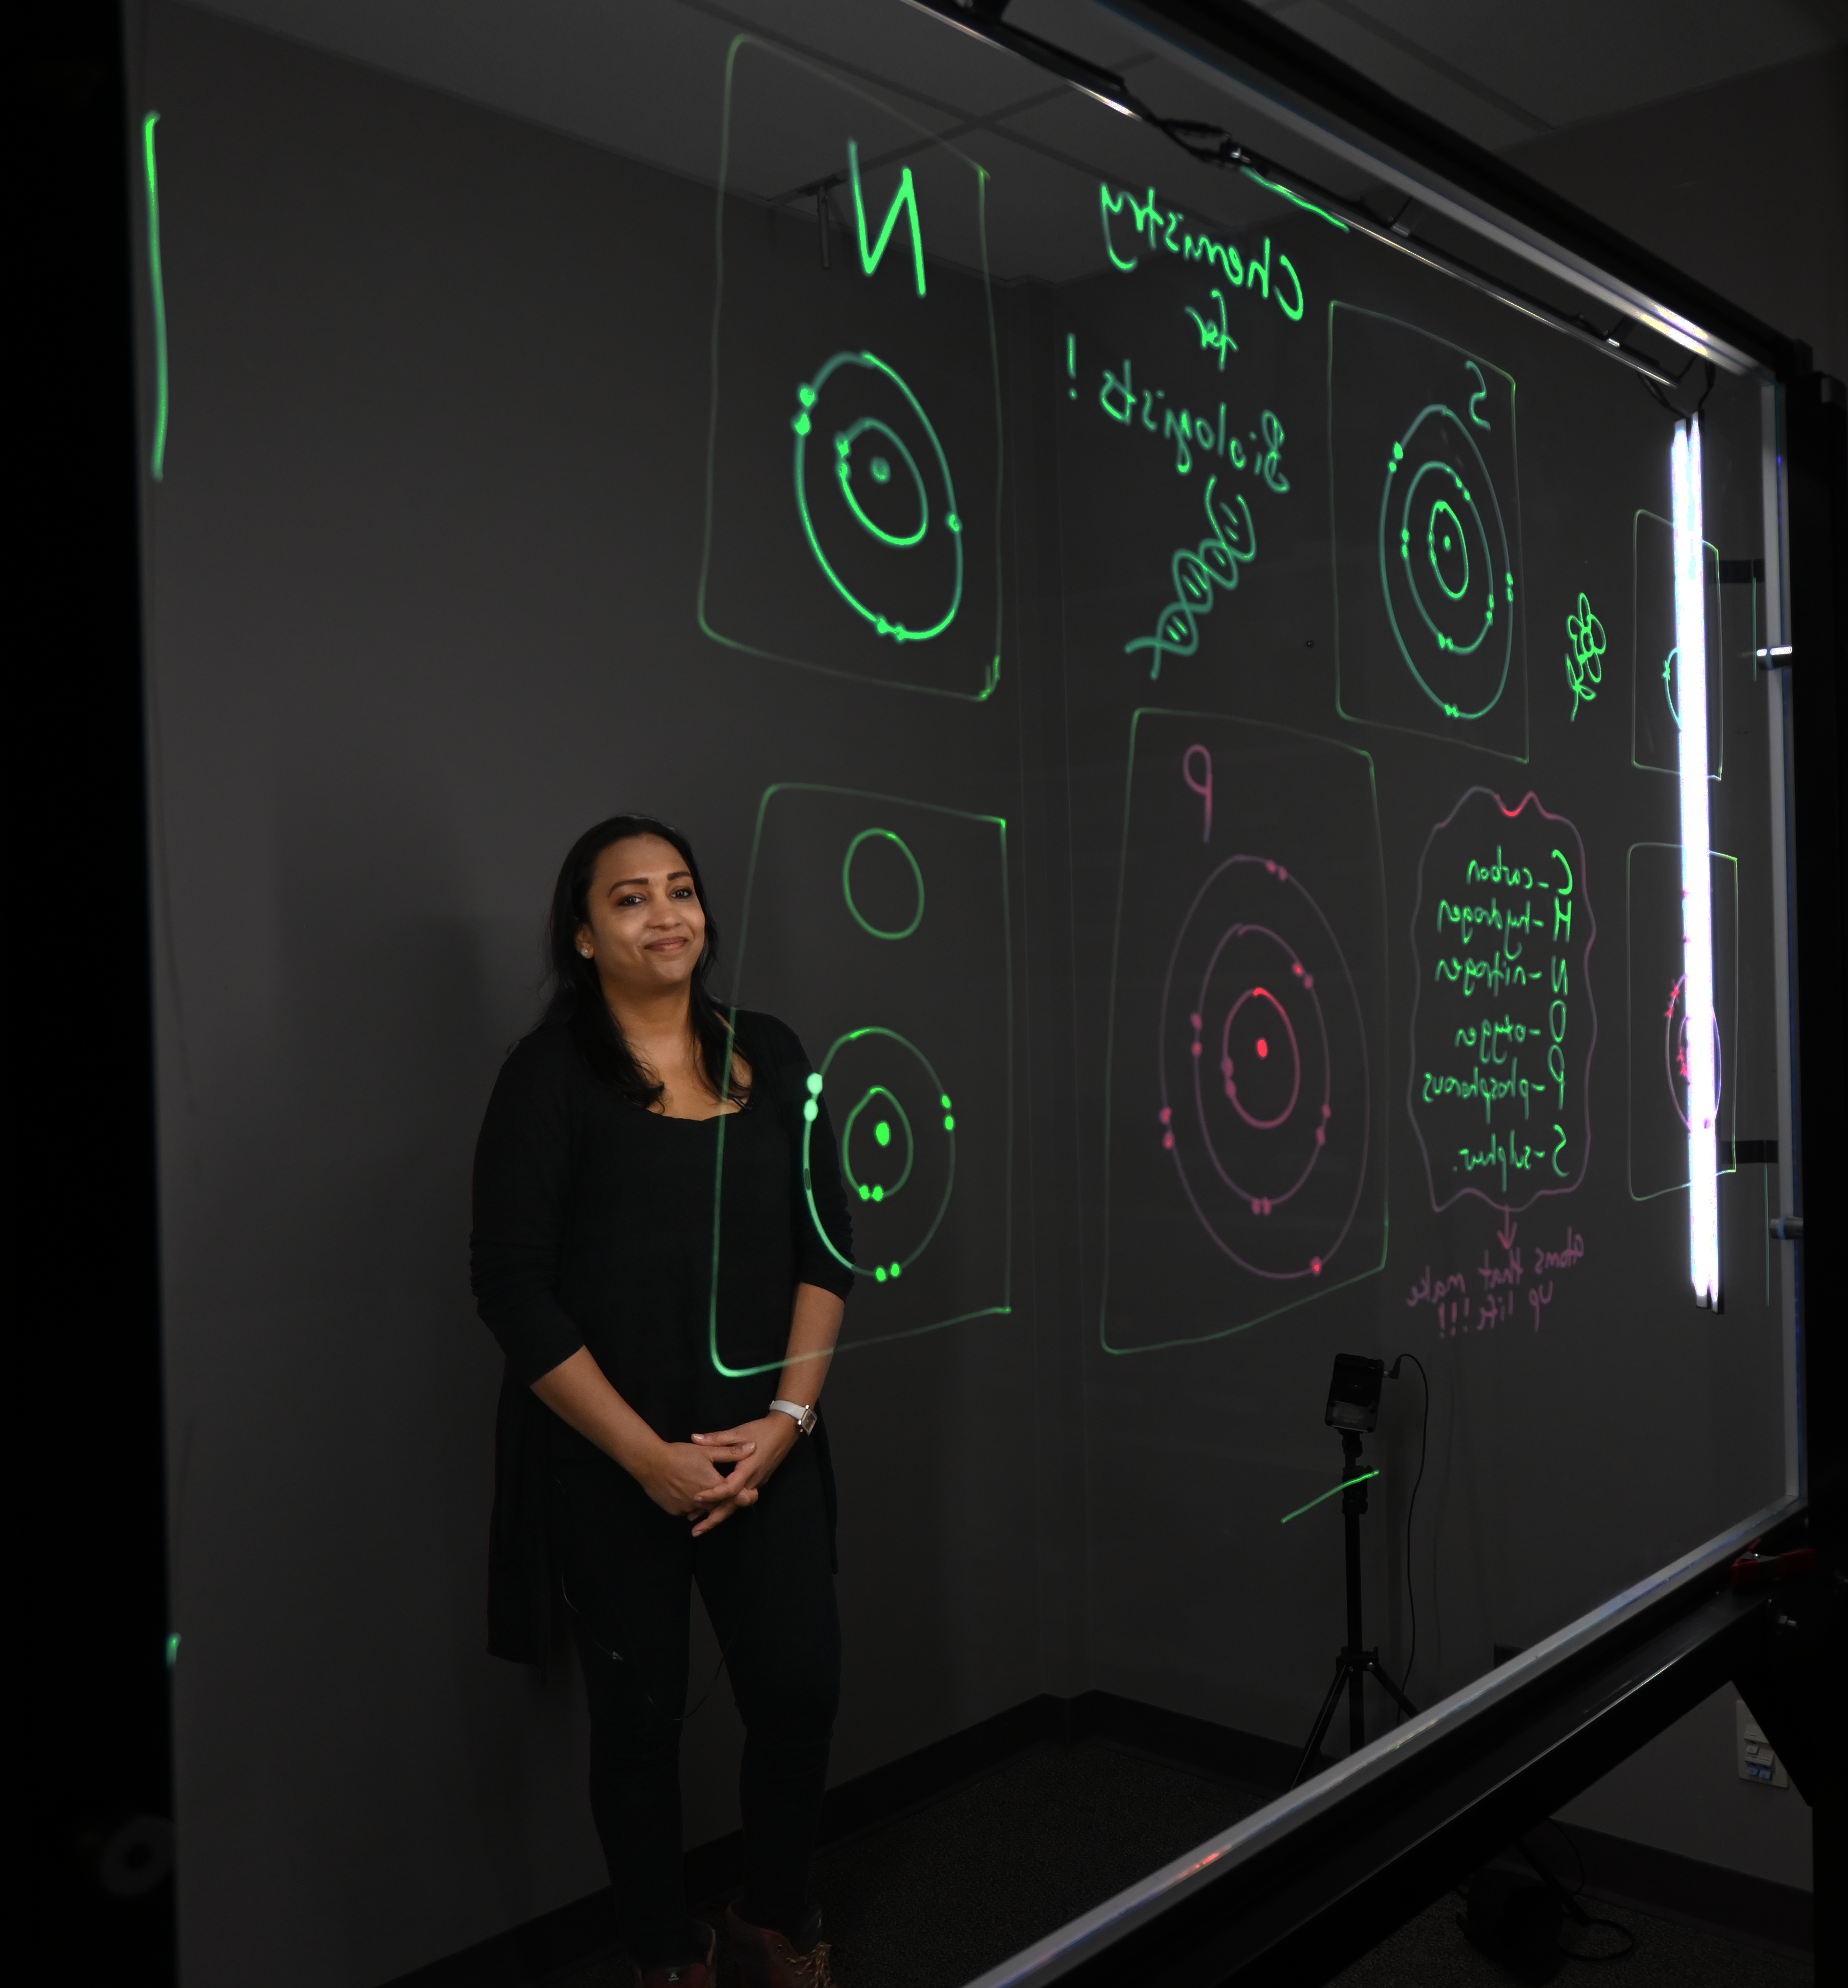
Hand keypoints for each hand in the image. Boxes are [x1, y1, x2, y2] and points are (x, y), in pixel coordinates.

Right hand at [634, 1435, 755, 1523]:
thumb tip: (754, 1447)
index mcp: (714, 1487)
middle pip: (720, 1506)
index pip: (737, 1497)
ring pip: (704, 1510)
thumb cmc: (680, 1455)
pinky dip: (693, 1506)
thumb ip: (732, 1452)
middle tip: (729, 1491)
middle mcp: (702, 1503)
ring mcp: (687, 1509)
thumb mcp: (708, 1451)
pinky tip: (692, 1496)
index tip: (752, 1492)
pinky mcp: (675, 1511)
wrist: (650, 1463)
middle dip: (726, 1500)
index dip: (746, 1496)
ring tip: (709, 1493)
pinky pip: (689, 1511)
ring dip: (709, 1504)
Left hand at [686, 1415, 797, 1534]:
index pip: (730, 1488)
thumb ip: (716, 1438)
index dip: (713, 1494)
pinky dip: (727, 1507)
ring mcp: (755, 1484)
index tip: (696, 1498)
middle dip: (714, 1520)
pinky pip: (740, 1500)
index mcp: (747, 1469)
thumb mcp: (738, 1432)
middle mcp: (752, 1481)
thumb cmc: (762, 1430)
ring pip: (737, 1506)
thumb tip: (694, 1438)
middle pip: (733, 1506)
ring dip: (719, 1516)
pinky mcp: (756, 1483)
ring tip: (700, 1526)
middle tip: (696, 1532)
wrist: (785, 1431)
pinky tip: (714, 1509)